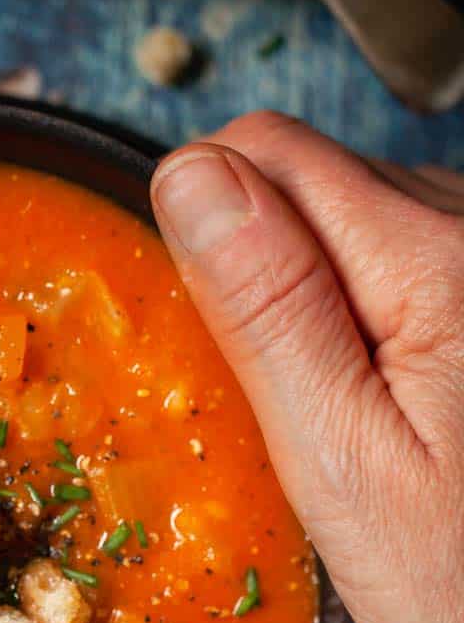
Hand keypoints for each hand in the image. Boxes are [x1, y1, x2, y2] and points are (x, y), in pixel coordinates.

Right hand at [151, 112, 463, 622]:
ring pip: (357, 213)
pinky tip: (415, 405)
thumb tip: (188, 178)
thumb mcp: (346, 469)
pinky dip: (385, 315)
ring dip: (331, 298)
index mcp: (434, 258)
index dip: (212, 244)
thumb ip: (268, 311)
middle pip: (310, 175)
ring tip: (374, 420)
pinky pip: (412, 254)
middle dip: (274, 275)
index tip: (234, 354)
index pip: (258, 153)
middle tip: (311, 412)